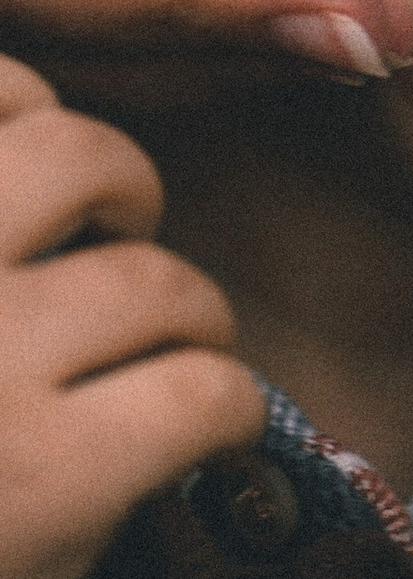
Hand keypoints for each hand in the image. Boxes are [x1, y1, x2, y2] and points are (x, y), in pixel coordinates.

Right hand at [0, 55, 264, 578]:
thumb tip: (23, 101)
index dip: (21, 107)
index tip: (26, 159)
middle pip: (77, 153)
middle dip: (120, 190)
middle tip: (112, 252)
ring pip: (156, 279)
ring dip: (184, 314)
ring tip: (165, 355)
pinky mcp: (49, 477)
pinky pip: (202, 390)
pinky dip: (225, 411)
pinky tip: (206, 442)